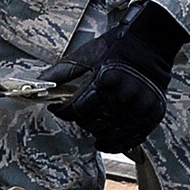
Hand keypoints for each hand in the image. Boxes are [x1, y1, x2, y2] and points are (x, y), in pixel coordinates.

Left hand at [47, 1, 187, 153]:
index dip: (62, 111)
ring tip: (93, 124)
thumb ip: (62, 72)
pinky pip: (128, 141)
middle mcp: (124, 97)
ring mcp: (139, 109)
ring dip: (96, 131)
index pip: (76, 109)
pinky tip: (104, 142)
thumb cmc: (117, 47)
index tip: (57, 108)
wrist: (151, 44)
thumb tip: (38, 84)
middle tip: (80, 111)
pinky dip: (114, 145)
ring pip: (108, 134)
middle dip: (81, 119)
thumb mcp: (87, 55)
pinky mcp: (151, 117)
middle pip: (91, 123)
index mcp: (106, 80)